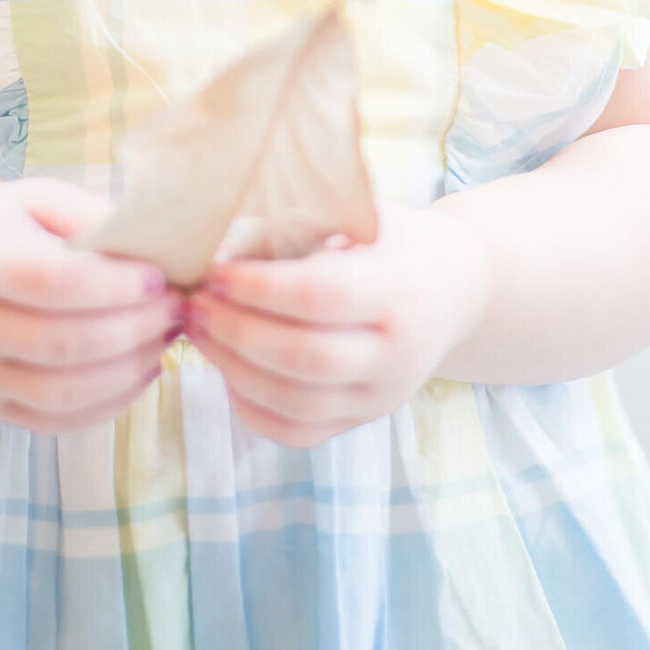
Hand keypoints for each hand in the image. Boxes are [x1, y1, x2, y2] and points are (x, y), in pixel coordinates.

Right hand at [0, 177, 187, 433]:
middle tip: (178, 308)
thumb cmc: (11, 227)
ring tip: (168, 338)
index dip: (112, 285)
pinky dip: (110, 404)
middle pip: (61, 343)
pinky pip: (56, 421)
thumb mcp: (42, 199)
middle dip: (134, 329)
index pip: (51, 282)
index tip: (160, 278)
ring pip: (61, 392)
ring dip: (129, 370)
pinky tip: (145, 371)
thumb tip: (159, 247)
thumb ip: (92, 218)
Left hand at [183, 201, 491, 447]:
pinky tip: (226, 371)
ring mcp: (381, 396)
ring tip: (199, 333)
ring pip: (294, 404)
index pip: (319, 296)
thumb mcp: (366, 216)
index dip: (259, 287)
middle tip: (194, 304)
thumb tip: (225, 234)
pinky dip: (251, 408)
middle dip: (236, 332)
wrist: (455, 287)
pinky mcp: (364, 420)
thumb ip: (308, 223)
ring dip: (233, 370)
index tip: (216, 270)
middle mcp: (397, 354)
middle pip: (303, 357)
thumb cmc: (397, 240)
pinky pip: (298, 433)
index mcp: (397, 291)